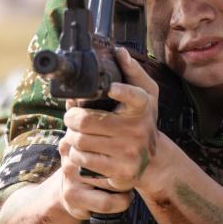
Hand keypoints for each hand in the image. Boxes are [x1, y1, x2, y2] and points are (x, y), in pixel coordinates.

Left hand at [57, 48, 159, 219]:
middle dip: (71, 118)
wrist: (152, 161)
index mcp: (143, 106)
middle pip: (87, 121)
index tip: (111, 88)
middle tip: (70, 117)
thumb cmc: (141, 120)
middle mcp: (138, 130)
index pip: (135, 96)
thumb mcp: (145, 95)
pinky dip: (75, 155)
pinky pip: (82, 161)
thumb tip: (119, 51)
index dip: (122, 91)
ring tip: (74, 134)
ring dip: (71, 137)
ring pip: (80, 142)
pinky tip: (80, 150)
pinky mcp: (120, 172)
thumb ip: (132, 72)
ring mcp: (129, 152)